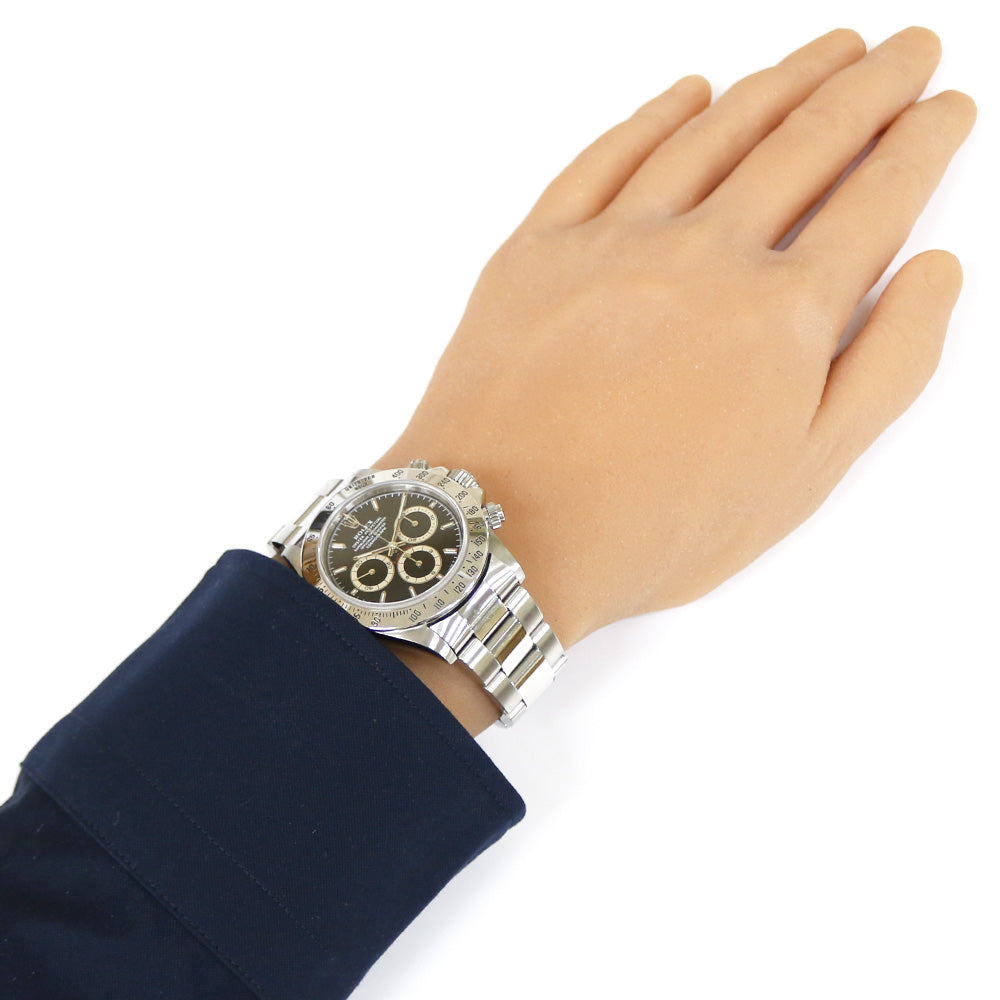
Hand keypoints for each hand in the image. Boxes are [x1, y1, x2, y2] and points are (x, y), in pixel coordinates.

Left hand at [376, 27, 973, 727]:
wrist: (508, 532)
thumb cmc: (657, 524)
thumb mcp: (803, 474)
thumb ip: (885, 367)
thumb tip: (933, 270)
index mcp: (782, 315)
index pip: (874, 201)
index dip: (921, 145)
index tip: (947, 106)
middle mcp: (704, 255)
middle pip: (805, 144)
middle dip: (867, 89)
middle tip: (907, 48)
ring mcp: (615, 242)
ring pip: (714, 135)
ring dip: (779, 82)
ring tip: (827, 50)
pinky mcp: (538, 247)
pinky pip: (606, 157)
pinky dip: (655, 115)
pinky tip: (691, 90)